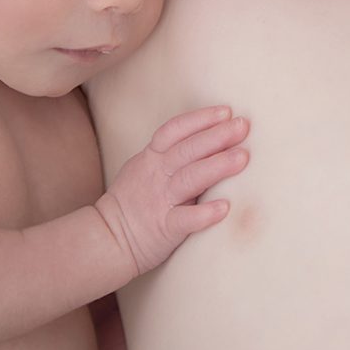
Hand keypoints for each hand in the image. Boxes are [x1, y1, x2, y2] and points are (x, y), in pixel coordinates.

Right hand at [96, 105, 248, 275]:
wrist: (106, 238)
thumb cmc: (133, 200)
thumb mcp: (144, 167)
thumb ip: (171, 153)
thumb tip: (211, 135)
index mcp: (151, 158)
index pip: (175, 130)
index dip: (200, 119)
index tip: (226, 111)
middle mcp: (156, 175)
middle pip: (187, 150)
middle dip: (216, 136)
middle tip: (243, 126)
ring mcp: (160, 201)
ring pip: (190, 178)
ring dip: (217, 166)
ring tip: (242, 157)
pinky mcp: (164, 228)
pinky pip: (185, 219)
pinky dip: (204, 213)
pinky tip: (225, 208)